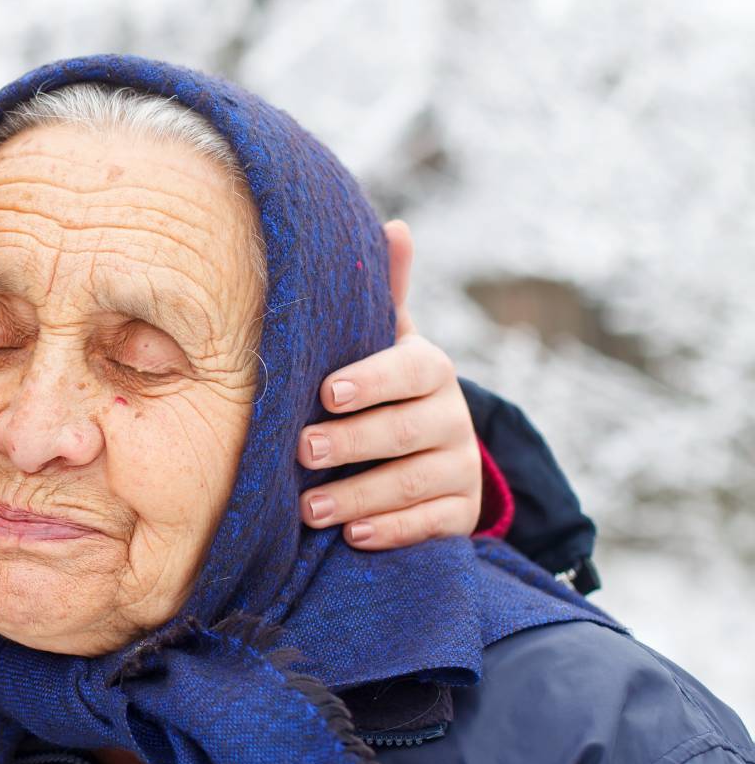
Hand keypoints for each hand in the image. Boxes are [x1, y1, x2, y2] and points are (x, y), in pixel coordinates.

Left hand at [296, 221, 484, 548]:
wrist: (423, 451)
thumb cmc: (378, 387)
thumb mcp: (378, 343)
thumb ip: (381, 296)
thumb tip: (395, 226)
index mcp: (428, 368)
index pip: (410, 368)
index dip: (372, 380)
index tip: (327, 392)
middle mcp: (451, 415)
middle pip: (408, 429)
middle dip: (353, 443)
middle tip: (303, 451)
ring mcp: (461, 466)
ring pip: (414, 482)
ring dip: (359, 496)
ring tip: (310, 508)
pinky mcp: (461, 513)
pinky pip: (431, 525)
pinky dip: (391, 531)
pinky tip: (352, 537)